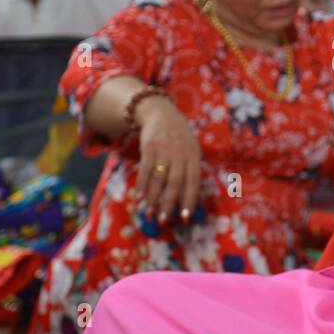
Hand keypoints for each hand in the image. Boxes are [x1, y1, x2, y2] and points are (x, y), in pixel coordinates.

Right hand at [133, 96, 202, 224]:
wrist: (161, 113)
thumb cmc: (179, 139)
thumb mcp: (191, 150)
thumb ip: (191, 171)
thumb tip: (189, 201)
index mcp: (194, 156)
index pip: (193, 181)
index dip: (190, 200)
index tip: (185, 217)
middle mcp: (180, 153)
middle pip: (175, 183)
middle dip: (169, 204)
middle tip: (163, 221)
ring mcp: (164, 150)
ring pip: (158, 179)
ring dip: (153, 198)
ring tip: (149, 213)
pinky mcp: (149, 147)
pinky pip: (145, 169)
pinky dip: (141, 185)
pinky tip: (138, 197)